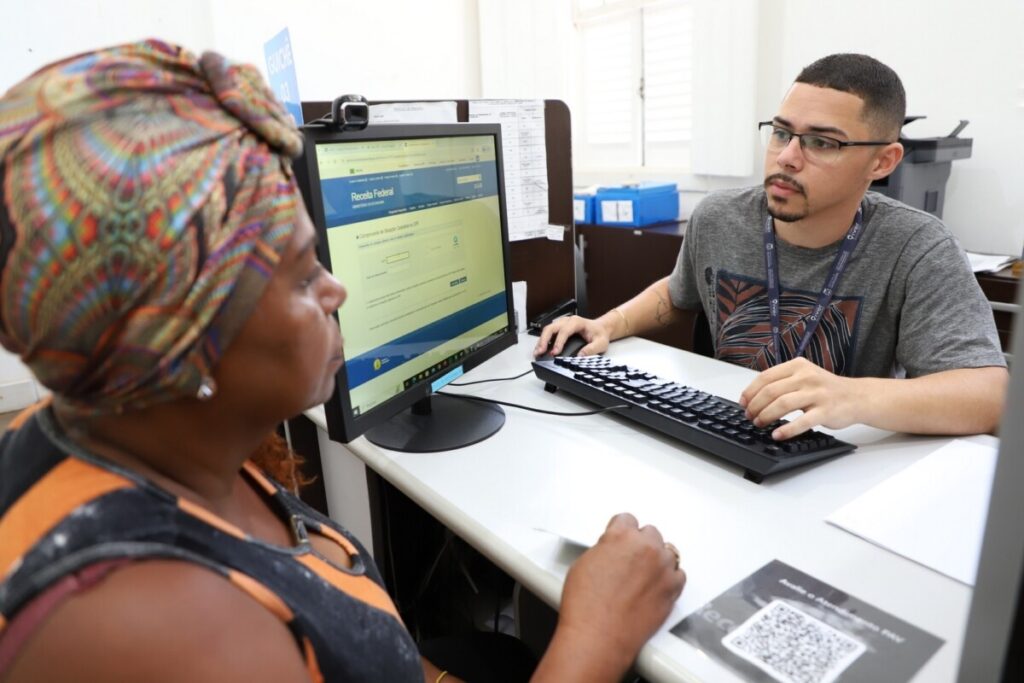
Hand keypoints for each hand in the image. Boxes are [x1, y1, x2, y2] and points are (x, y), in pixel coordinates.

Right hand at [533, 315, 609, 357]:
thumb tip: (580, 356)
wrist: (600, 329)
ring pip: (547, 330)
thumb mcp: (601, 343)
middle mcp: (567, 321)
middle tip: (540, 352)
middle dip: (544, 340)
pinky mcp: (559, 329)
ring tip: (537, 353)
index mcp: (577, 322)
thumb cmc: (599, 334)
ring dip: (541, 341)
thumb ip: (592, 349)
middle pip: (551, 328)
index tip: (555, 352)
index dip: (558, 342)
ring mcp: (561, 324)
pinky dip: (542, 341)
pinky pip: (548, 333)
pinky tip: (540, 349)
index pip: (564, 331)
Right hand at [552, 514, 685, 677]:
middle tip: (628, 561)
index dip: (621, 531)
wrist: (599, 637)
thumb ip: (604, 550)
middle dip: (640, 544)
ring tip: (642, 575)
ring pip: (667, 551)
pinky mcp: (673, 588)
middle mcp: (646, 548)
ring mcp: (662, 568)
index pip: (627, 519)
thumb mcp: (584, 564)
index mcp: (621, 536)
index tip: (619, 540)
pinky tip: (654, 586)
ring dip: (656, 559)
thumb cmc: (587, 607)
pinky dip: (669, 578)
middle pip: (650, 533)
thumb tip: (610, 552)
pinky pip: (678, 574)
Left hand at [739, 357, 865, 438]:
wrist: (857, 397)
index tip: (743, 403)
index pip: (766, 377)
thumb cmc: (825, 389)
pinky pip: (802, 421)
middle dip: (755, 406)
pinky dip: (787, 430)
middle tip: (749, 416)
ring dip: (766, 416)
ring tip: (759, 424)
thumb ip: (782, 382)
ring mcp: (817, 394)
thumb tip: (753, 396)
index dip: (750, 391)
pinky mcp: (825, 411)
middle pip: (771, 391)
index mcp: (797, 366)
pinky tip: (777, 435)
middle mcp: (806, 377)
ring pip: (782, 404)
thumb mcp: (804, 376)